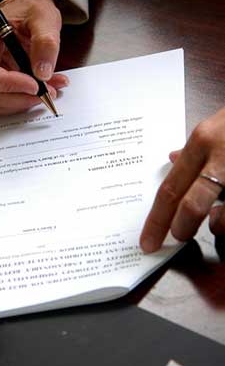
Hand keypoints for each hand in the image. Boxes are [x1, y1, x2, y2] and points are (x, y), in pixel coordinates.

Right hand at [0, 0, 67, 116]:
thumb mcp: (44, 19)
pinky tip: (38, 90)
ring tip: (47, 89)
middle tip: (47, 91)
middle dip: (19, 97)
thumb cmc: (29, 11)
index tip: (35, 85)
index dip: (8, 85)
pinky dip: (20, 102)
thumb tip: (43, 73)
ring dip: (22, 102)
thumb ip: (45, 44)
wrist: (27, 12)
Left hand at [140, 108, 224, 252]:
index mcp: (202, 141)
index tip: (148, 241)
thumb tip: (172, 159)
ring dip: (217, 225)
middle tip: (177, 237)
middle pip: (192, 205)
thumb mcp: (216, 124)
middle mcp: (221, 156)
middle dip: (181, 228)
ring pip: (224, 216)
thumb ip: (195, 147)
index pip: (170, 188)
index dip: (156, 219)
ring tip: (215, 222)